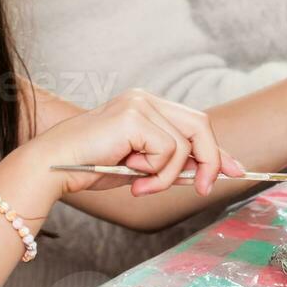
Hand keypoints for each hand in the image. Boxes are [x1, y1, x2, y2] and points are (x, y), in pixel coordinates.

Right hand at [24, 90, 244, 198]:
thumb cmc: (88, 167)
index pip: (194, 124)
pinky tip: (132, 179)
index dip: (216, 149)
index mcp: (146, 106)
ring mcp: (140, 104)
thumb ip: (169, 165)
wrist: (51, 168)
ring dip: (168, 176)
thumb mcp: (139, 168)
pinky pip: (168, 151)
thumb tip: (204, 174)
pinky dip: (157, 174)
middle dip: (209, 160)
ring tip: (140, 186)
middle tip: (201, 188)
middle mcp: (145, 98)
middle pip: (200, 125)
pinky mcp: (134, 116)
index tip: (235, 169)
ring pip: (184, 144)